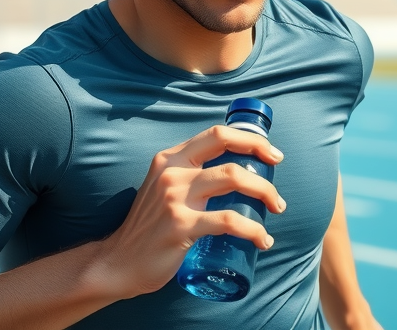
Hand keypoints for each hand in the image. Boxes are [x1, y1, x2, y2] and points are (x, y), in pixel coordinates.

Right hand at [95, 125, 285, 298]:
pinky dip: (254, 229)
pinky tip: (263, 239)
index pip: (217, 135)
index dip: (250, 139)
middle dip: (264, 164)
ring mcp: (175, 198)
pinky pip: (229, 221)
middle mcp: (172, 172)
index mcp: (170, 158)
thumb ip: (189, 174)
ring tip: (277, 209)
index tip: (272, 154)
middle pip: (230, 155)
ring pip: (234, 180)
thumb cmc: (149, 226)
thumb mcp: (164, 187)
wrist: (118, 262)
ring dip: (265, 193)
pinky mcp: (181, 227)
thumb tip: (233, 171)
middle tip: (278, 187)